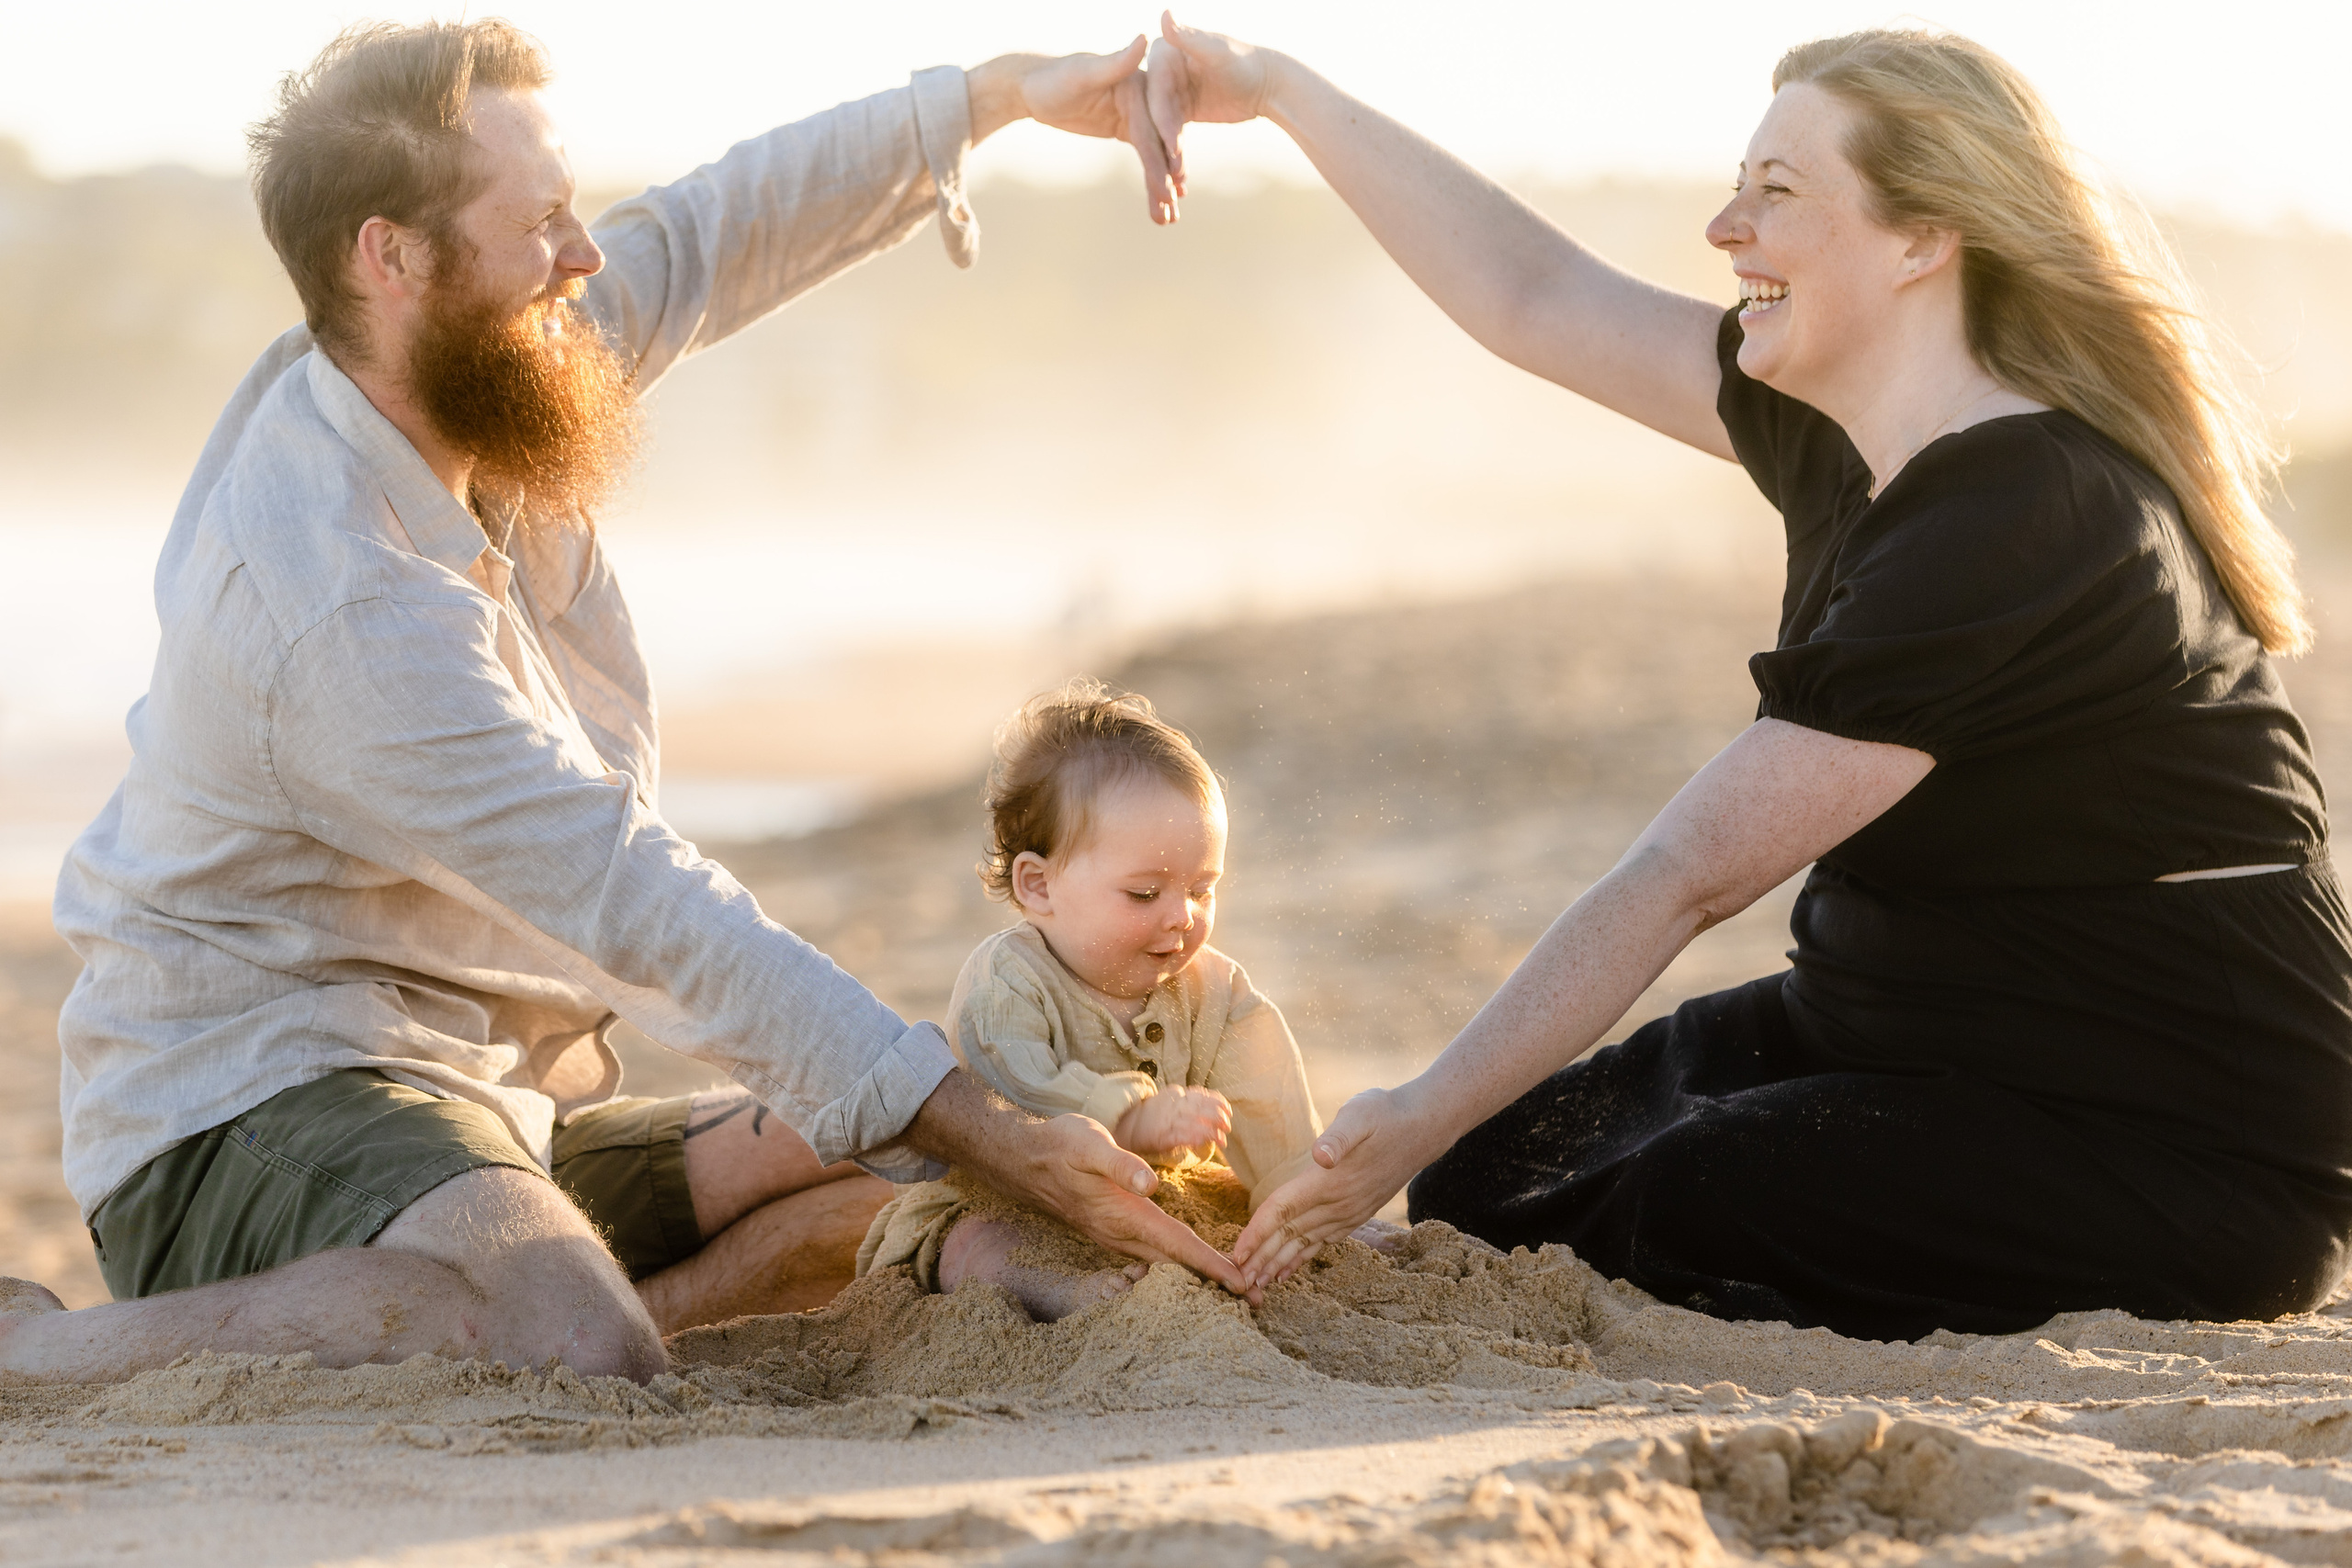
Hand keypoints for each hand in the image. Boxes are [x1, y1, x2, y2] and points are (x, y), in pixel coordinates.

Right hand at [907, 1069, 1256, 1300]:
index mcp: (1124, 1215)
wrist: (1022, 1157)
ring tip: (1230, 1288)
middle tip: (1253, 1298)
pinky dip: (1176, 1264)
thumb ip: (1122, 1164)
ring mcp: (1114, 1238)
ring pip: (1162, 1264)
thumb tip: (1152, 1186)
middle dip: (1213, 1281)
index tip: (1240, 1282)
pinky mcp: (1110, 1232)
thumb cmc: (1059, 1145)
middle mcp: (1120, 1234)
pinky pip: (1150, 1256)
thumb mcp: (1090, 1143)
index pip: (1176, 1245)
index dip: (1210, 1264)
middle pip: (1175, 1265)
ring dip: (1196, 1277)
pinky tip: (1190, 1267)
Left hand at [967, 42, 1179, 224]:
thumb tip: (1145, 38)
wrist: (1032, 87)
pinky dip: (1152, 181)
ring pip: (1154, 157)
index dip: (1162, 159)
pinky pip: (1144, 159)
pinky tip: (1160, 204)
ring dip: (1161, 189)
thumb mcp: (1083, 72)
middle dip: (1165, 182)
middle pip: (1158, 147)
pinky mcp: (1128, 128)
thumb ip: (1116, 61)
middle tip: (1171, 211)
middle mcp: (1145, 99)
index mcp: (1139, 85)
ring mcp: (1138, 115)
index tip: (1172, 185)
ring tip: (1168, 219)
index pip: (1152, 129)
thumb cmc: (1054, 77)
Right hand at [1112, 1085, 1232, 1161]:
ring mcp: (1166, 1119)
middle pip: (1199, 1106)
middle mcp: (1171, 1104)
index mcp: (1174, 1095)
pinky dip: (1195, 1137)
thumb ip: (1187, 1105)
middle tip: (1227, 1127)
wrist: (1123, 1126)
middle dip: (1217, 1116)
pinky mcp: (1161, 1136)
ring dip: (1211, 1130)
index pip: (1199, 1094)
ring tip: (1222, 1139)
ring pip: (1193, 1121)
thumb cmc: (1151, 1118)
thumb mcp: (1168, 1103)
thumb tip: (1214, 1112)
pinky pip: (1181, 1135)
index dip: (1216, 1102)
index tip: (1228, 1110)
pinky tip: (1204, 1142)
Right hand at [1144, 12, 1282, 196]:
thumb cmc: (1245, 62)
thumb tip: (1165, 14)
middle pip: (1156, 112)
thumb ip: (1189, 37)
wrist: (1266, 82)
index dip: (1163, 119)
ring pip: (1162, 129)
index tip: (1172, 145)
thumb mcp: (1217, 51)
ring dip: (1168, 155)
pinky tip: (1178, 179)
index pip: (1156, 90)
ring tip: (1176, 180)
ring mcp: (1169, 92)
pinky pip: (1171, 137)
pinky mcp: (1178, 111)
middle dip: (1165, 143)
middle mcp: (1161, 72)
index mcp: (1164, 54)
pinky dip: (1174, 157)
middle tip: (1173, 170)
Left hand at [1230, 1086, 1429, 1289]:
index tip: (1236, 1255)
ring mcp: (1350, 1212)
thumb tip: (1321, 1155)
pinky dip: (1302, 1257)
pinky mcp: (1357, 1213)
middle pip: (1289, 1235)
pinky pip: (1323, 1241)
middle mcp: (1339, 1203)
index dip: (1257, 1233)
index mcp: (1330, 1181)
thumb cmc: (1386, 1113)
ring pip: (1305, 1244)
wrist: (1425, 1126)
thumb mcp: (1360, 1114)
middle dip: (1261, 1259)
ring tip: (1257, 1285)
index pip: (1283, 1211)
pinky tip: (1290, 1269)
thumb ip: (1338, 1137)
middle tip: (1236, 1283)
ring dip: (1278, 1265)